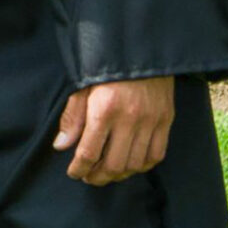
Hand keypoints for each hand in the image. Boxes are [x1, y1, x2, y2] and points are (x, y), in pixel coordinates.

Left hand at [53, 77, 174, 185]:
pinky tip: (130, 165)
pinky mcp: (166, 120)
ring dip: (119, 174)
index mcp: (104, 110)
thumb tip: (61, 146)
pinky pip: (156, 154)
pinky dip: (142, 165)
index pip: (89, 152)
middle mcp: (130, 119)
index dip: (79, 168)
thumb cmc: (105, 66)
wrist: (141, 50)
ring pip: (136, 163)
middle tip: (89, 177)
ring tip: (106, 173)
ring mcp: (151, 121)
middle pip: (115, 164)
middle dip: (98, 176)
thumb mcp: (82, 86)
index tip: (73, 172)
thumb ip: (73, 117)